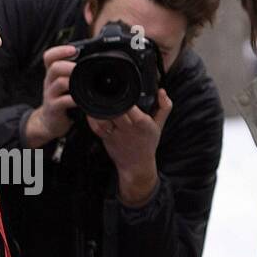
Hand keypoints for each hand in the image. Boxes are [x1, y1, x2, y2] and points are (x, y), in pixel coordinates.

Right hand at [23, 44, 76, 147]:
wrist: (49, 122)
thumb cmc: (61, 100)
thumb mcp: (63, 84)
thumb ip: (73, 73)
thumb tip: (94, 60)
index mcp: (52, 73)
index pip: (49, 56)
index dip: (60, 50)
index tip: (73, 49)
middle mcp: (49, 81)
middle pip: (54, 67)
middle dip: (69, 65)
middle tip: (80, 67)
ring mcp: (50, 95)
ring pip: (59, 82)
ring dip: (72, 81)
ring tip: (82, 83)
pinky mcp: (53, 108)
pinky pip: (62, 101)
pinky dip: (73, 99)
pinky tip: (80, 100)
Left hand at [86, 88, 171, 206]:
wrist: (137, 165)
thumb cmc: (147, 143)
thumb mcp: (159, 125)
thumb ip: (164, 107)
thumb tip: (162, 91)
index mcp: (142, 123)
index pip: (132, 107)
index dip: (126, 98)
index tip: (125, 91)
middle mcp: (128, 128)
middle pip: (117, 111)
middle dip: (112, 101)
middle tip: (109, 91)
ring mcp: (116, 134)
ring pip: (104, 119)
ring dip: (100, 109)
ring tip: (98, 98)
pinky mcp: (106, 138)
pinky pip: (96, 127)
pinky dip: (92, 118)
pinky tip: (92, 110)